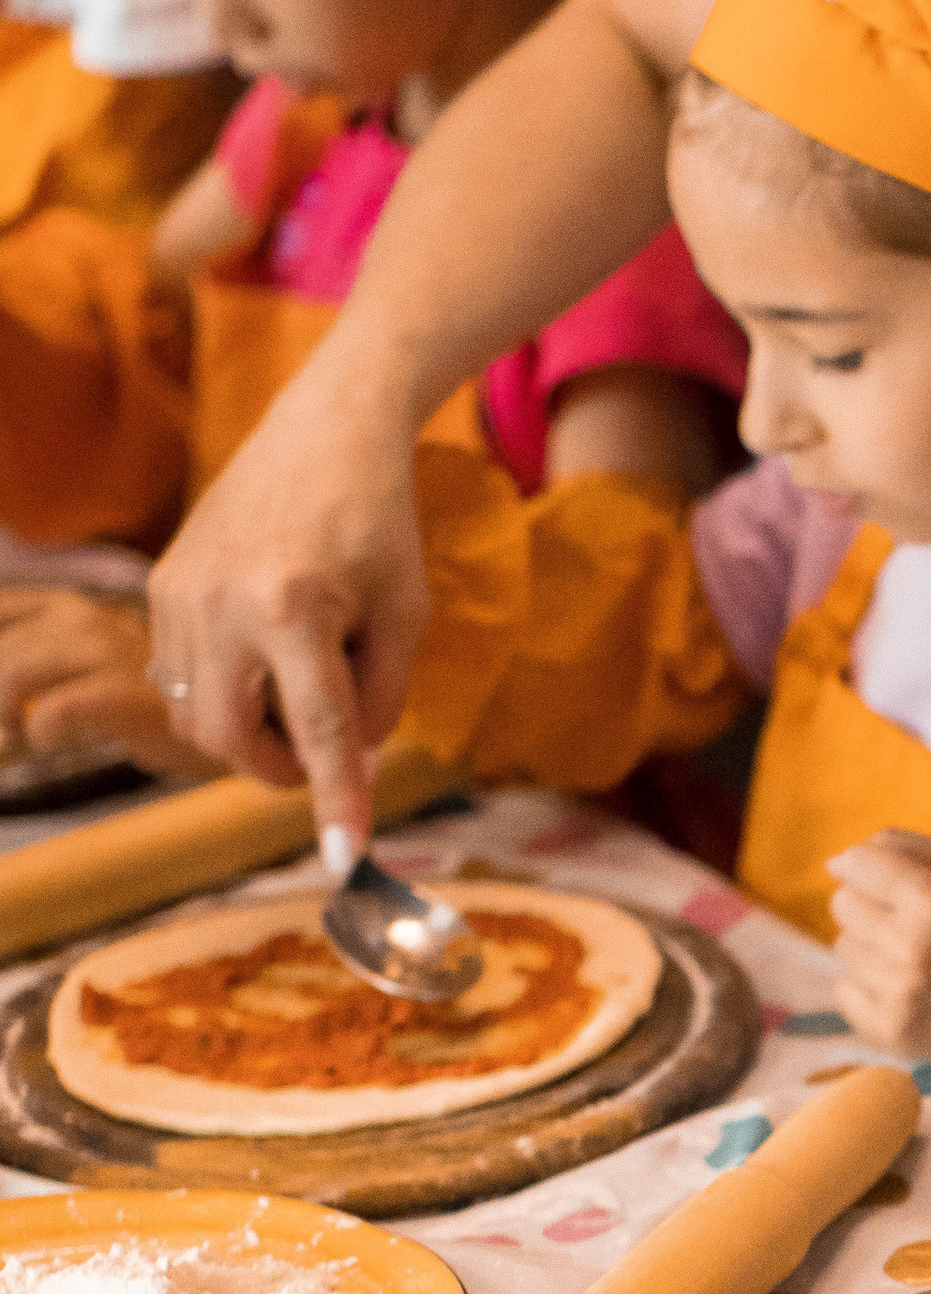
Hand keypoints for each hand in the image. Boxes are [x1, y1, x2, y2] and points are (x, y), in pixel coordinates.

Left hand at [0, 590, 212, 779]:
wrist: (243, 713)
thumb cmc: (156, 695)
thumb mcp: (90, 658)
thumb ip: (39, 658)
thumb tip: (2, 696)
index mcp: (63, 605)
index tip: (5, 694)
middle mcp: (79, 615)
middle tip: (7, 726)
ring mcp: (102, 650)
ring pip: (12, 674)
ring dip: (5, 714)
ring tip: (17, 736)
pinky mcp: (121, 691)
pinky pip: (52, 713)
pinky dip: (40, 734)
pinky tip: (50, 742)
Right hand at [142, 347, 431, 844]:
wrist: (324, 435)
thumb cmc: (379, 528)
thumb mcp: (406, 618)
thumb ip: (379, 702)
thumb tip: (346, 768)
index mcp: (294, 605)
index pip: (319, 728)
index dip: (337, 798)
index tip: (346, 858)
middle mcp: (223, 601)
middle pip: (230, 740)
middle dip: (278, 765)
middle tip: (319, 751)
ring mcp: (181, 592)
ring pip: (196, 716)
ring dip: (249, 727)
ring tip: (295, 679)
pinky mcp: (162, 585)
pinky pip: (180, 676)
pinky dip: (223, 689)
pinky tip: (262, 650)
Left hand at [831, 831, 930, 1072]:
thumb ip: (899, 846)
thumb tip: (836, 863)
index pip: (854, 865)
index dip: (866, 869)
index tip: (888, 884)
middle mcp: (912, 947)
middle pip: (842, 904)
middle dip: (871, 907)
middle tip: (912, 925)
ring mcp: (899, 994)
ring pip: (843, 946)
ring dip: (872, 947)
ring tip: (916, 959)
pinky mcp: (891, 1031)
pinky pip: (844, 989)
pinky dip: (868, 986)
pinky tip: (907, 988)